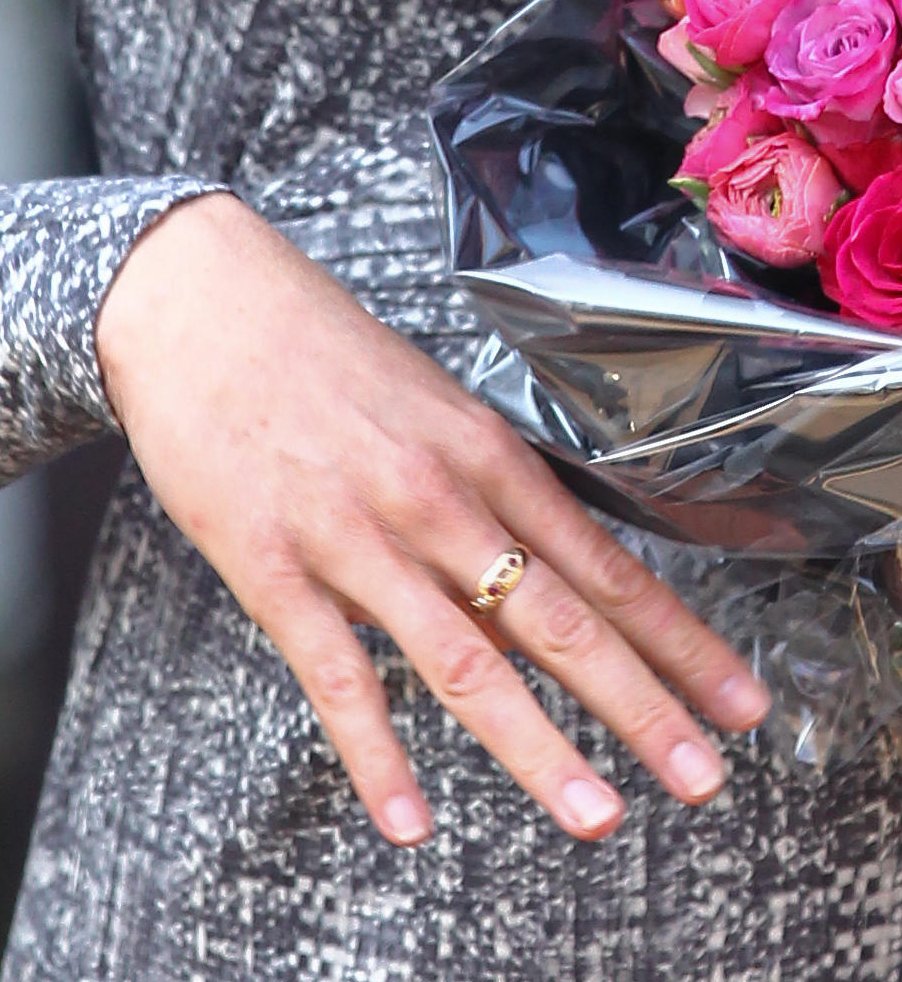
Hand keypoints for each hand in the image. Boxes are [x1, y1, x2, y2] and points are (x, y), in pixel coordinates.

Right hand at [97, 193, 770, 845]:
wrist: (206, 304)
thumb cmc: (327, 356)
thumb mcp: (431, 412)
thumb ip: (481, 510)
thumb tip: (525, 598)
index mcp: (487, 457)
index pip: (606, 567)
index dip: (680, 641)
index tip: (735, 699)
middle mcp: (440, 501)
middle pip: (561, 620)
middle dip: (642, 706)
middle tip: (702, 778)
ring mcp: (357, 538)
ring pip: (464, 659)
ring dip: (537, 747)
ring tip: (595, 816)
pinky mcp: (274, 568)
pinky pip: (336, 675)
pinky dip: (377, 756)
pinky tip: (411, 821)